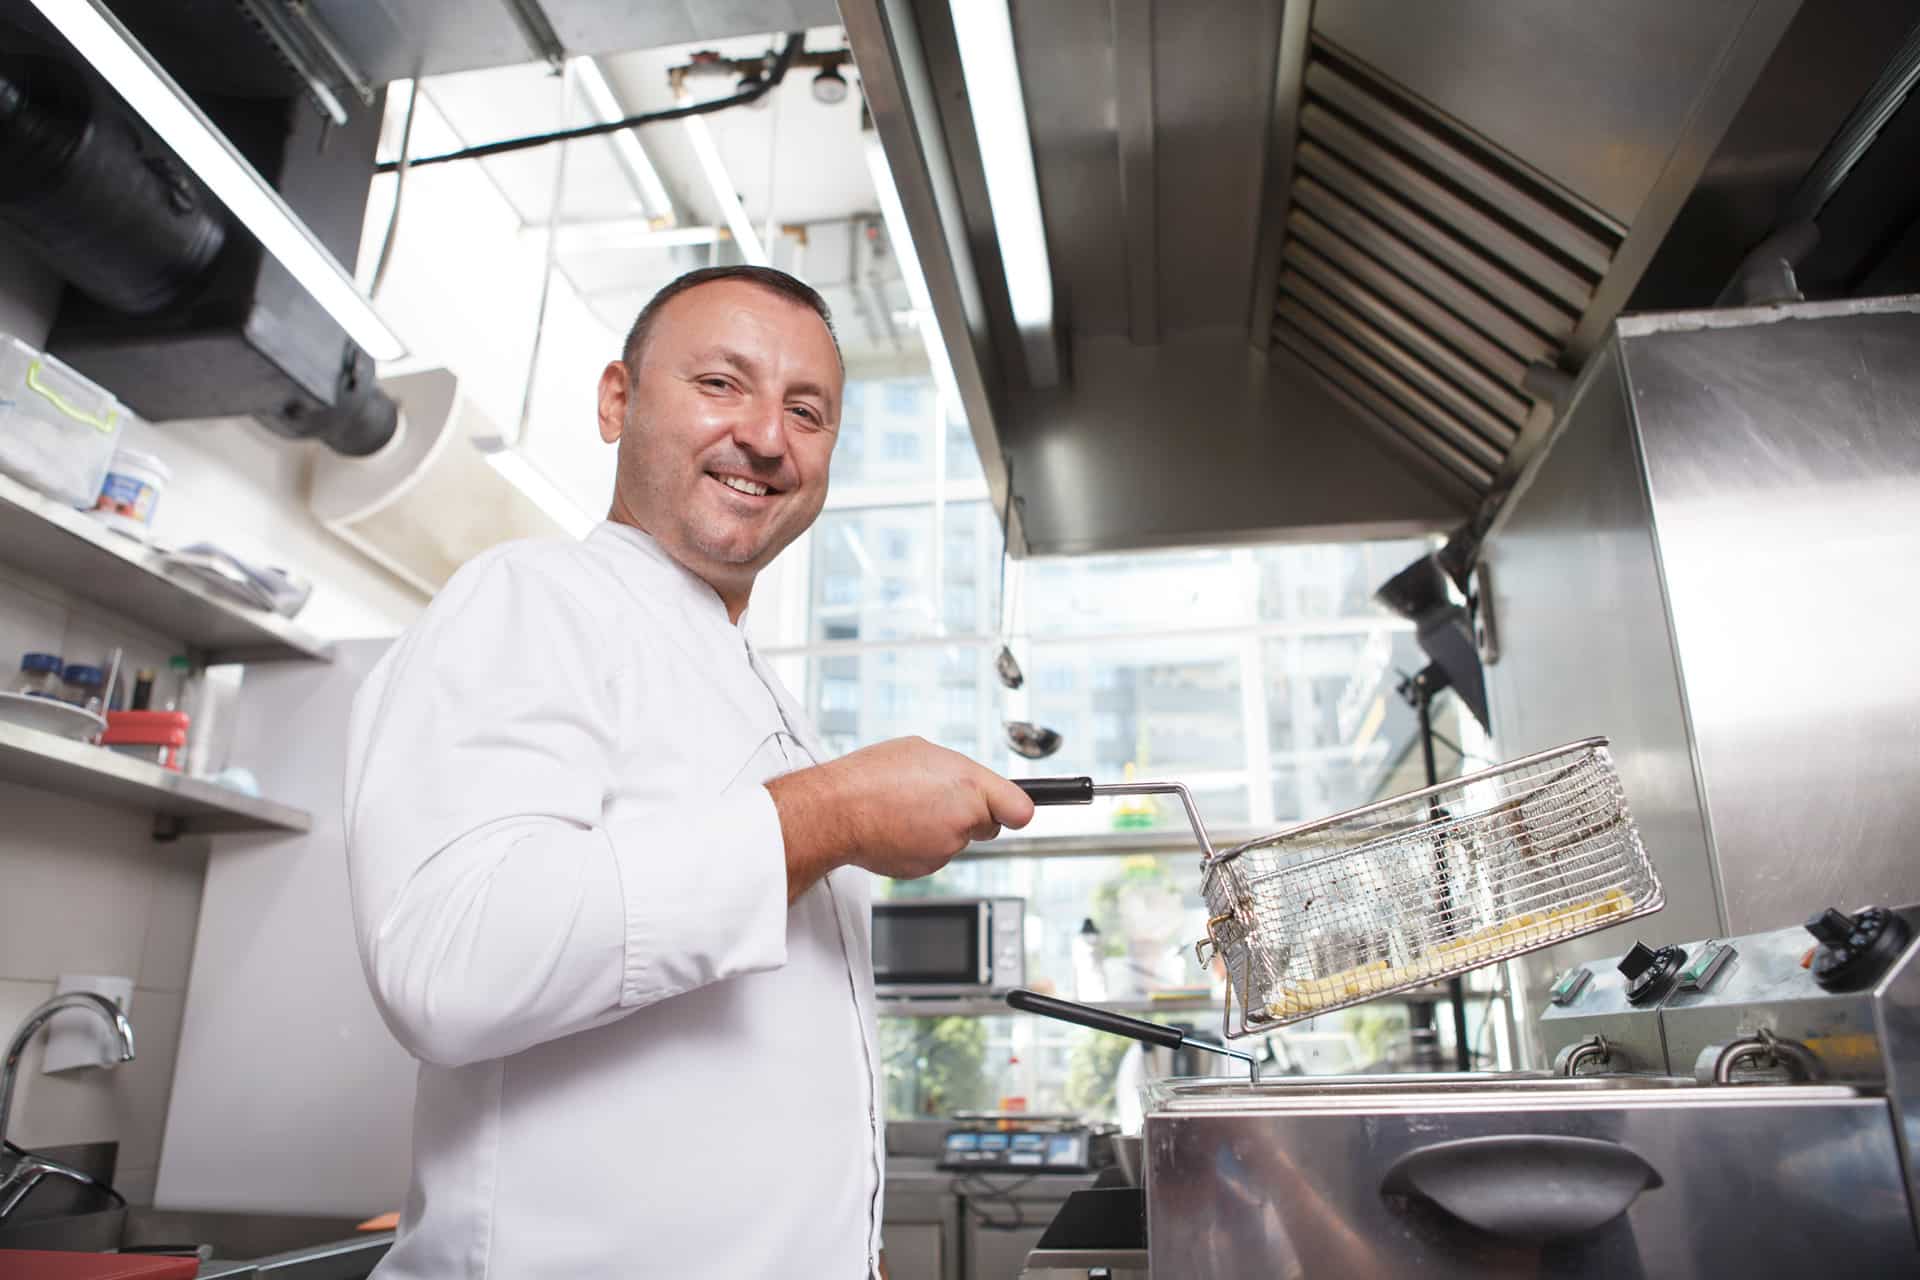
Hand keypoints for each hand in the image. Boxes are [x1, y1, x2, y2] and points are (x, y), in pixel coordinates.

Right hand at [767, 737, 1035, 899]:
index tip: (1015, 808)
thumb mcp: (923, 751)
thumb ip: (958, 770)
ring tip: (907, 809)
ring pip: (957, 839)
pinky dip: (920, 843)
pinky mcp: (926, 867)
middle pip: (989, 824)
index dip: (1015, 808)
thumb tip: (969, 780)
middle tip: (939, 799)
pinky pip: (934, 853)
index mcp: (969, 785)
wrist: (836, 812)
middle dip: (972, 814)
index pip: (1020, 809)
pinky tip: (898, 827)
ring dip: (941, 827)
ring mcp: (946, 848)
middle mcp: (963, 819)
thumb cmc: (871, 776)